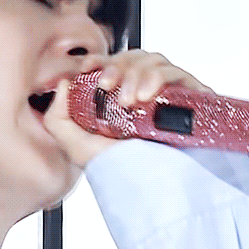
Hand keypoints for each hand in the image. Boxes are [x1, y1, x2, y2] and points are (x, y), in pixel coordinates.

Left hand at [42, 49, 212, 167]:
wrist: (154, 189)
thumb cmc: (123, 172)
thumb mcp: (78, 148)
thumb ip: (58, 118)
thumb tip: (63, 83)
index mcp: (119, 102)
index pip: (111, 67)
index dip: (99, 60)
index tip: (89, 67)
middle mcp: (144, 96)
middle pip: (131, 59)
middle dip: (115, 67)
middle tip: (107, 86)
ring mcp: (168, 95)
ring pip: (152, 61)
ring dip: (135, 74)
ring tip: (130, 100)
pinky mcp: (190, 97)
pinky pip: (176, 72)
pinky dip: (158, 77)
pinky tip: (147, 96)